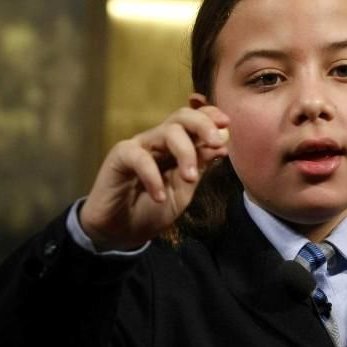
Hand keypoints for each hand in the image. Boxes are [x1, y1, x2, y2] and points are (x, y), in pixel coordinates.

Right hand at [79, 104, 228, 250]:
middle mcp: (158, 141)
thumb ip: (200, 167)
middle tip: (217, 142)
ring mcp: (139, 146)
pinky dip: (153, 177)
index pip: (194, 120)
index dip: (210, 116)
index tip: (227, 124)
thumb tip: (221, 146)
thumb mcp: (184, 189)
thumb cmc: (153, 208)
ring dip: (185, 153)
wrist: (122, 231)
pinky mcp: (119, 157)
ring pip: (166, 132)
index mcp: (177, 146)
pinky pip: (140, 157)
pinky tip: (160, 197)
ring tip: (190, 180)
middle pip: (181, 117)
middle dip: (203, 125)